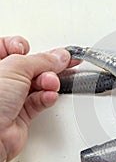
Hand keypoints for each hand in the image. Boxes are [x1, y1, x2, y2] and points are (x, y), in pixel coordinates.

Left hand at [0, 36, 79, 161]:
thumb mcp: (15, 68)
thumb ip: (41, 60)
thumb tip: (59, 56)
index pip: (10, 49)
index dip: (22, 47)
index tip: (30, 49)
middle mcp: (2, 81)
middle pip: (30, 66)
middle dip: (45, 66)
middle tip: (62, 63)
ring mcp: (11, 97)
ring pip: (38, 84)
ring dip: (49, 83)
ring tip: (51, 83)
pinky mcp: (22, 113)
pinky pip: (40, 101)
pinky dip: (47, 97)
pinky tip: (49, 95)